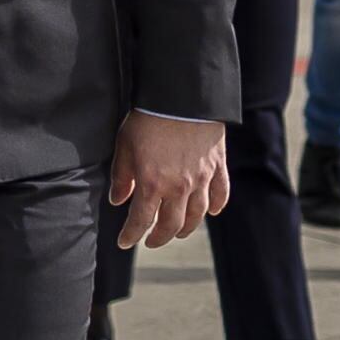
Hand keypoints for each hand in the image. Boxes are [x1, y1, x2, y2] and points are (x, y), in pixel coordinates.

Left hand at [108, 110, 227, 252]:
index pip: (141, 221)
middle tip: (151, 241)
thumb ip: (122, 177)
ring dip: (186, 228)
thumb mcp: (124, 146)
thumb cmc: (148, 119)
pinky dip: (216, 206)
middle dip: (159, 237)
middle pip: (171, 225)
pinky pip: (220, 193)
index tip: (124, 242)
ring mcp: (201, 178)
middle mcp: (178, 187)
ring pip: (196, 214)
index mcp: (152, 184)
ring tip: (179, 232)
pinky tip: (211, 212)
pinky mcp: (217, 166)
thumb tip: (118, 200)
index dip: (131, 235)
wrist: (181, 97)